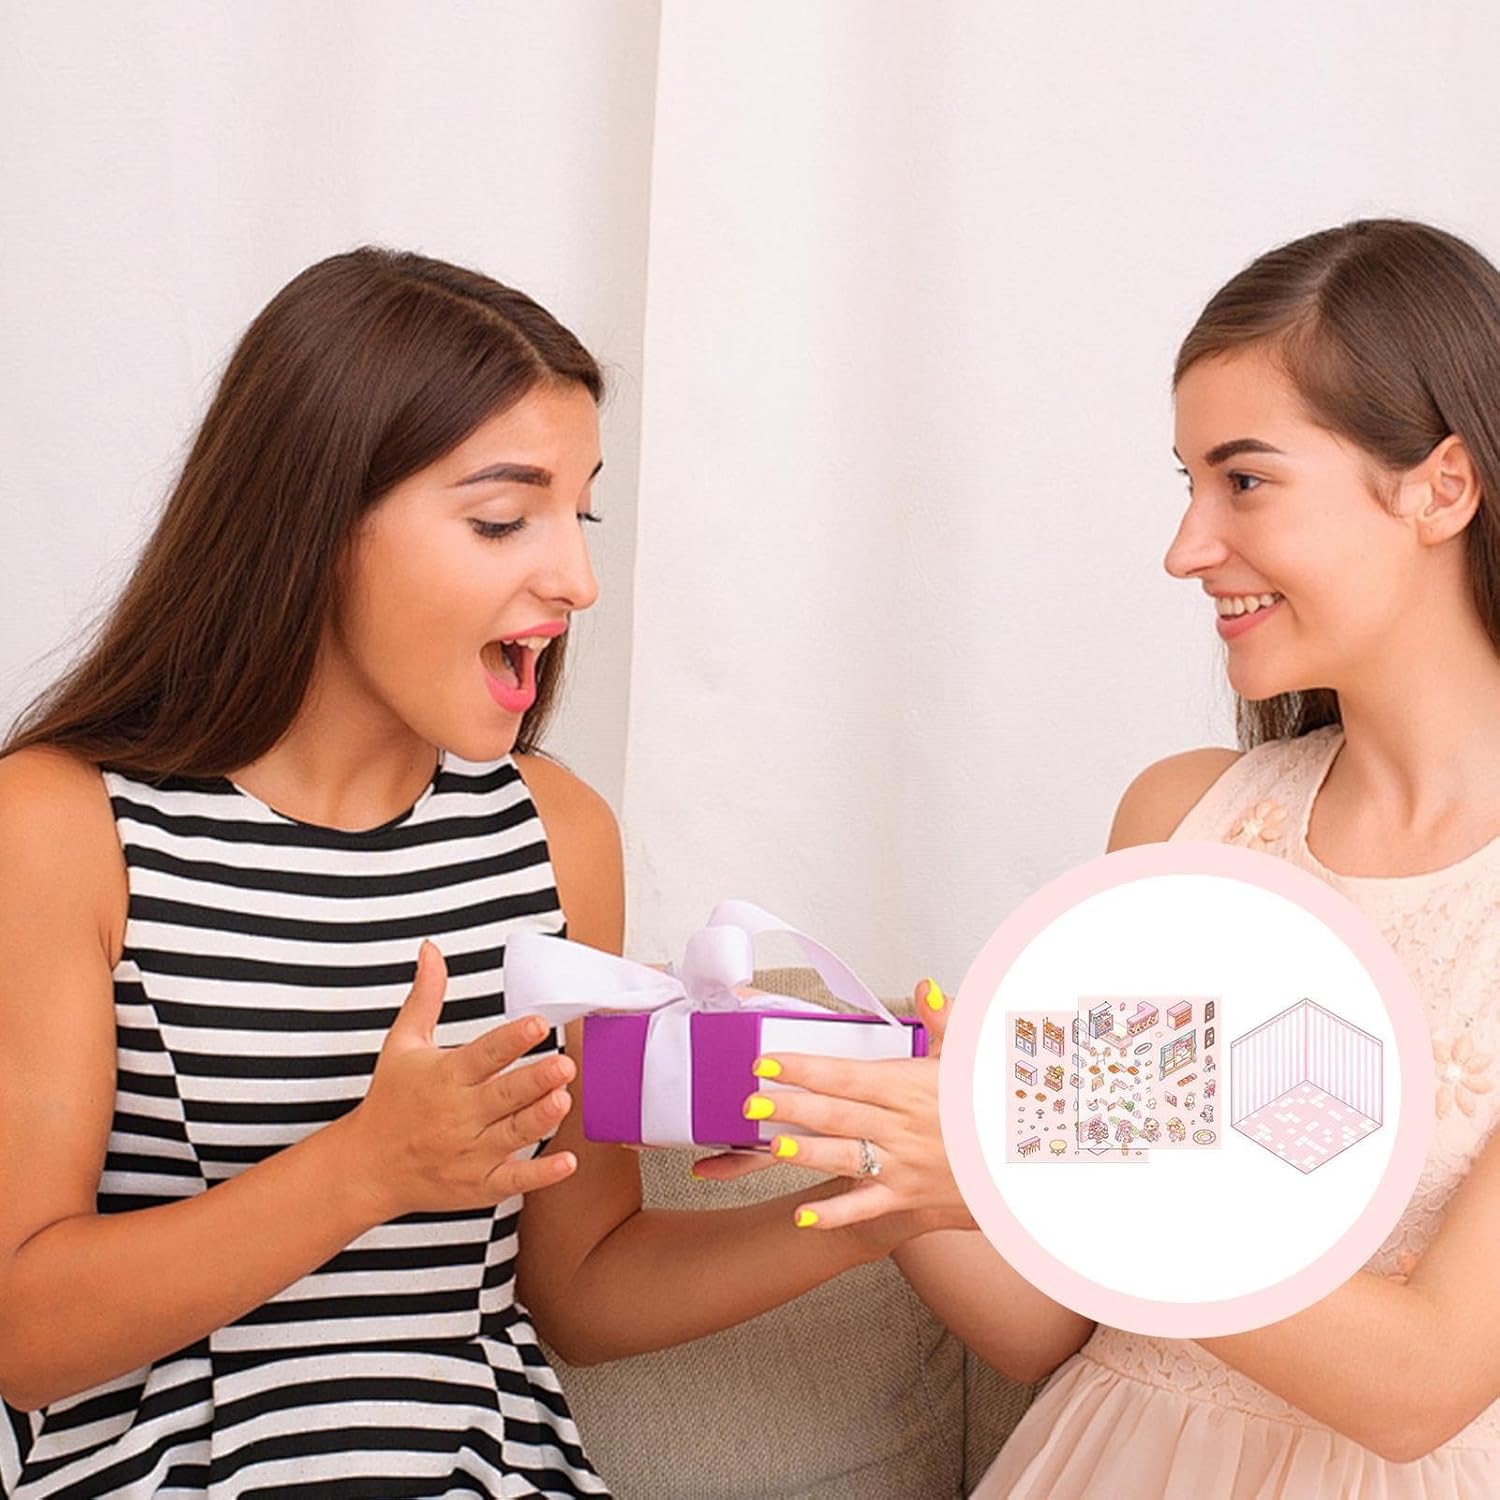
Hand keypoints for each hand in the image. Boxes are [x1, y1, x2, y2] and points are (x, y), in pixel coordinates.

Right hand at [343, 940, 578, 1220]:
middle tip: (564, 1065)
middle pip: (502, 1096)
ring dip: (540, 1119)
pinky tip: (567, 1161)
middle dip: (534, 1081)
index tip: (537, 1024)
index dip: (510, 1039)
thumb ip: (426, 997)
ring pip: (512, 1135)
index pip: (482, 1054)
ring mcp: (469, 1152)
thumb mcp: (403, 1043)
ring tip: (565, 1100)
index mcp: (444, 1077)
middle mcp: (458, 1114)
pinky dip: (540, 1173)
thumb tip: (431, 949)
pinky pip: (512, 1180)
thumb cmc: (391, 1099)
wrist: (367, 1167)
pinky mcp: (478, 1184)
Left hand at [692, 978, 975, 1235]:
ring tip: (773, 1145)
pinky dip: (835, 1215)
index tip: (768, 1063)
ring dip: (808, 1153)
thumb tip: (926, 986)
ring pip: (847, 1158)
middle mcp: (903, 1127)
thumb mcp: (970, 1057)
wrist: (1022, 1164)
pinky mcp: (908, 1198)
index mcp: (911, 1087)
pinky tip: (802, 1217)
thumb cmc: (988, 1106)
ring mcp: (904, 1165)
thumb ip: (945, 1019)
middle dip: (792, 1107)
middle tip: (751, 1102)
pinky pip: (867, 1208)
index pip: (848, 1076)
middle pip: (838, 1116)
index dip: (806, 1069)